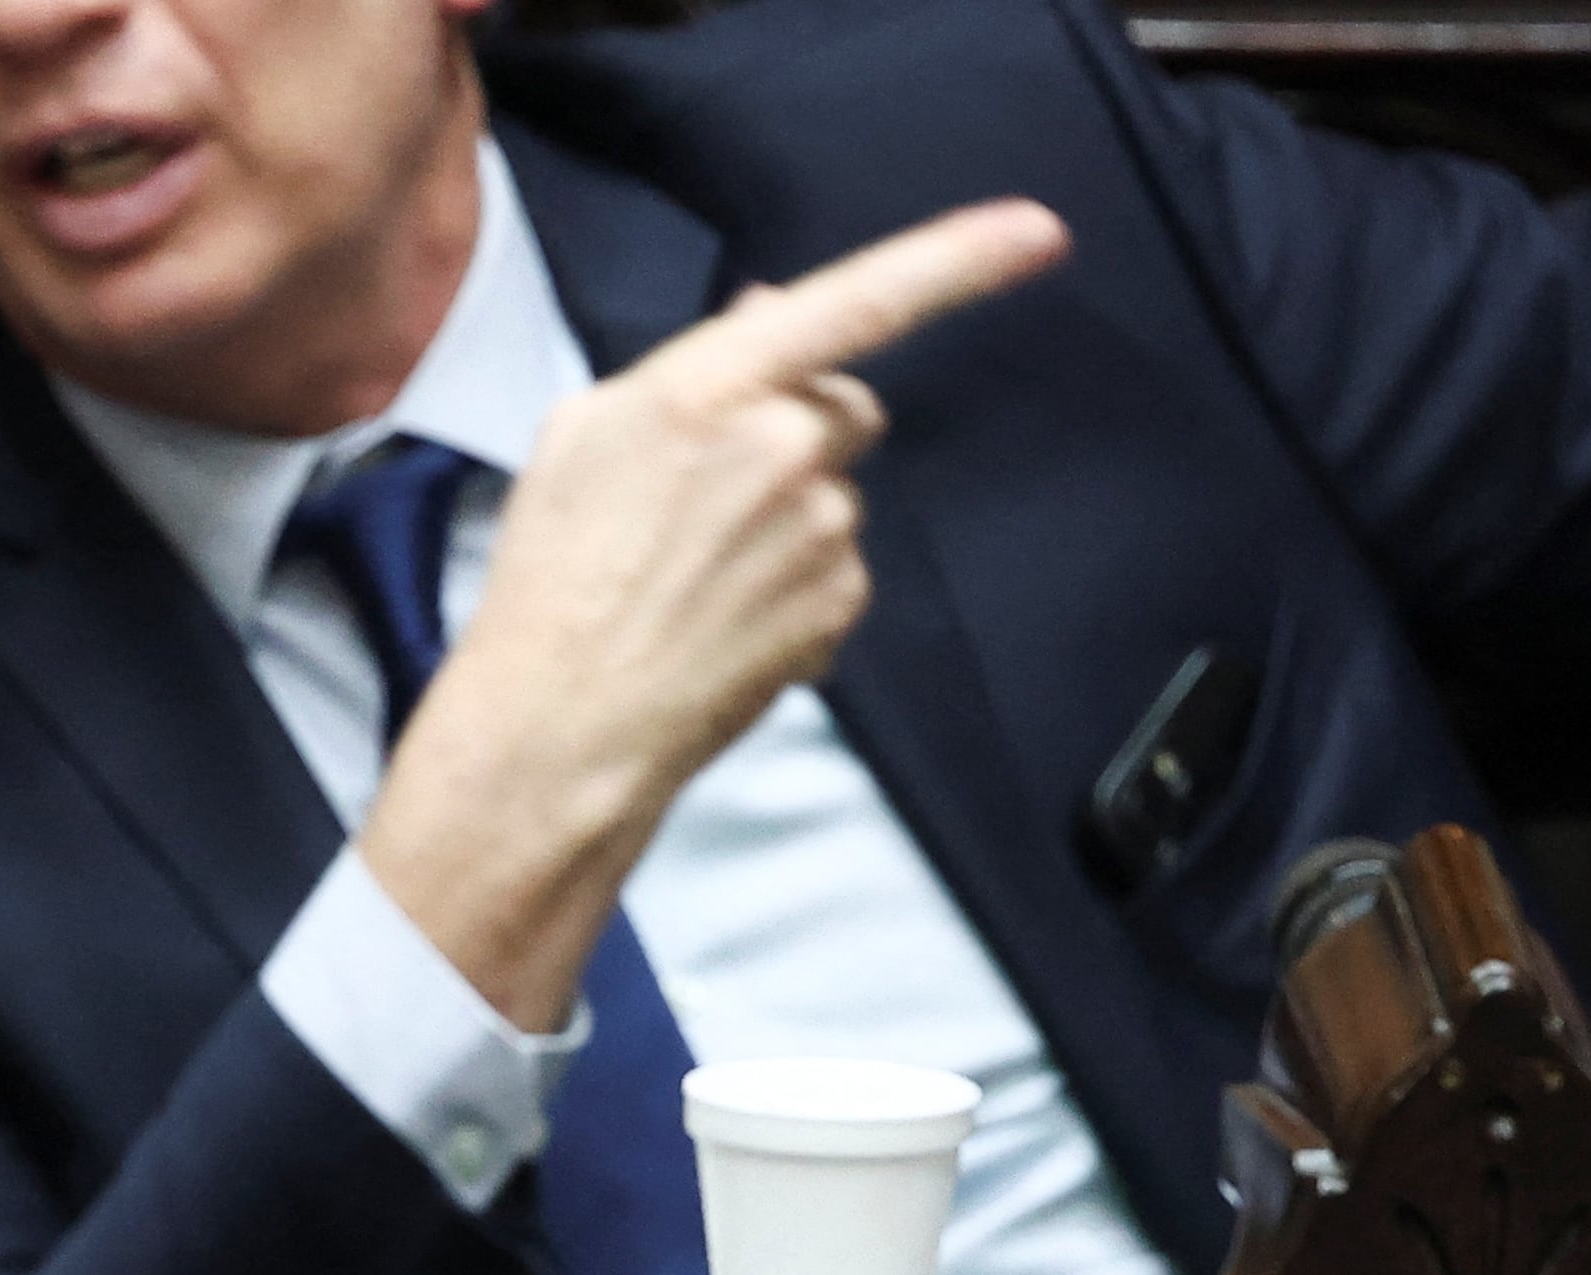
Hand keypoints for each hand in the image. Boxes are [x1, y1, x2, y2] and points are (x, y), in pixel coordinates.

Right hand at [365, 199, 1069, 1028]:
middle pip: (845, 406)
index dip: (959, 257)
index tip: (1039, 230)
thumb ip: (694, 364)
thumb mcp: (583, 433)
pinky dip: (793, 589)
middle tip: (710, 495)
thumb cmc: (551, 577)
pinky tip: (721, 622)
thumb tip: (775, 311)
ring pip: (837, 495)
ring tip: (695, 578)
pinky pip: (836, 570)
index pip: (859, 301)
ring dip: (787, 519)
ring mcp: (822, 532)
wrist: (559, 728)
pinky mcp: (839, 606)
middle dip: (801, 431)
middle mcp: (785, 448)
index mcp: (712, 386)